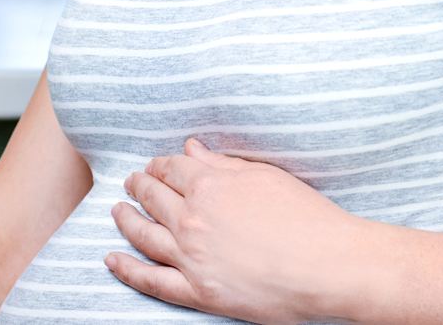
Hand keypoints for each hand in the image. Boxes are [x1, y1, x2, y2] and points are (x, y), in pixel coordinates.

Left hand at [107, 139, 374, 324]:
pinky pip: (152, 280)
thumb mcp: (267, 178)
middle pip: (153, 198)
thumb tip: (193, 149)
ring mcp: (191, 257)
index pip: (172, 169)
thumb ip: (224, 164)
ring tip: (118, 212)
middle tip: (131, 184)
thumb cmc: (309, 218)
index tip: (154, 166)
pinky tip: (112, 260)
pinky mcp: (198, 291)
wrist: (329, 265)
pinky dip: (127, 269)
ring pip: (144, 235)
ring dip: (126, 220)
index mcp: (211, 186)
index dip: (159, 165)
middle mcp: (193, 219)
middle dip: (139, 187)